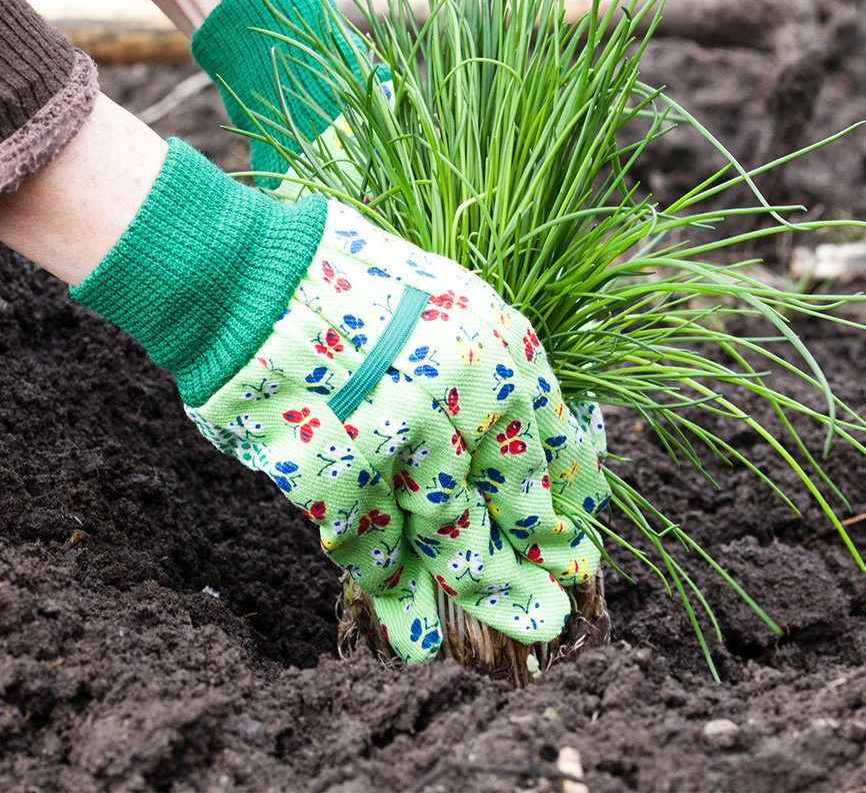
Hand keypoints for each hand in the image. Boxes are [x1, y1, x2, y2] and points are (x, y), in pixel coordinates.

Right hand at [185, 197, 609, 661]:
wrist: (258, 274)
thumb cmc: (358, 284)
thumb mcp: (452, 307)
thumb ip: (492, 377)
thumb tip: (523, 453)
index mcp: (502, 354)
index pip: (553, 453)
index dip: (561, 509)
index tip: (571, 549)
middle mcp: (466, 399)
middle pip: (509, 508)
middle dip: (523, 571)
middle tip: (544, 620)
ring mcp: (403, 438)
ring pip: (448, 537)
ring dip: (460, 586)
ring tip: (465, 628)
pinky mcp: (338, 471)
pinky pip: (372, 542)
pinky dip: (383, 577)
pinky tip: (395, 602)